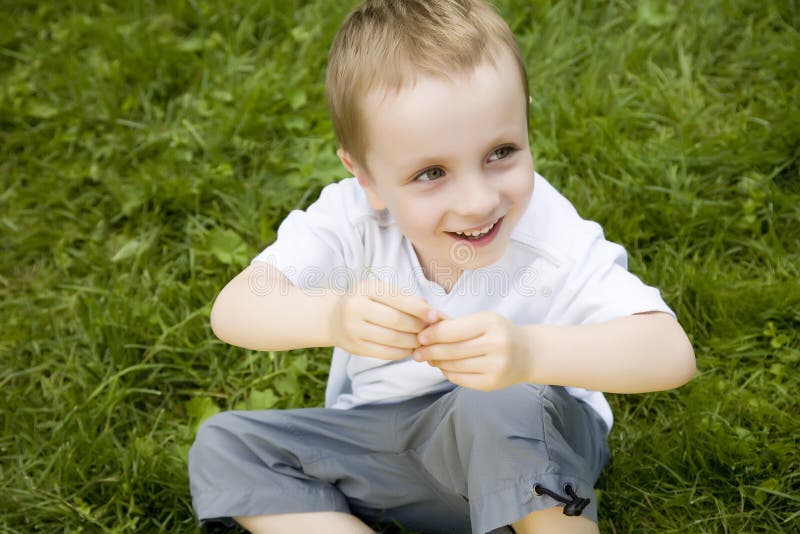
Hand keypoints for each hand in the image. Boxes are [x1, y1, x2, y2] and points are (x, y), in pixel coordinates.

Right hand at [329, 278, 442, 359]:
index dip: (419, 308)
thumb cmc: (365, 301)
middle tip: (432, 331)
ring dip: (413, 342)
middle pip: (396, 321)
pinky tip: (410, 348)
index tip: (436, 316)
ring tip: (423, 340)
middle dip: (418, 327)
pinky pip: (385, 353)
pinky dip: (402, 352)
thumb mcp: (379, 291)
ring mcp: (353, 329)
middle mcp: (356, 308)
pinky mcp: (355, 347)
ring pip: (392, 339)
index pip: (398, 299)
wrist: (333, 317)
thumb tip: (432, 313)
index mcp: (366, 288)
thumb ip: (403, 298)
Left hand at [413, 312, 530, 389]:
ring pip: (455, 366)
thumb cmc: (497, 333)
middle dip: (430, 352)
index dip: (433, 335)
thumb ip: (453, 322)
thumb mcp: (480, 320)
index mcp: (491, 323)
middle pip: (452, 350)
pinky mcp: (493, 383)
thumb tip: (424, 322)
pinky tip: (444, 367)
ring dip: (438, 363)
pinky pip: (461, 379)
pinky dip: (448, 373)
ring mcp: (496, 366)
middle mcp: (496, 345)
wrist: (527, 354)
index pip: (453, 331)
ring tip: (429, 359)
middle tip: (417, 353)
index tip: (420, 337)